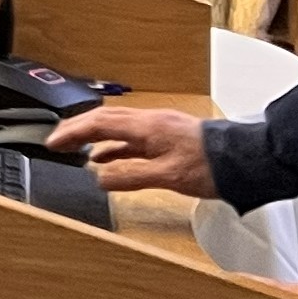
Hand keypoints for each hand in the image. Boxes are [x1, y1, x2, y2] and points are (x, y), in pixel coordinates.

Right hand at [47, 106, 214, 197]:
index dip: (72, 132)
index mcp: (147, 126)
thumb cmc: (212, 165)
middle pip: (104, 120)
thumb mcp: (167, 177)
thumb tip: (100, 178)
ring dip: (95, 137)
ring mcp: (159, 129)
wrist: (244, 160)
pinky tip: (109, 159)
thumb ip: (131, 177)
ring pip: (117, 128)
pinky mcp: (168, 138)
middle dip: (78, 129)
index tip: (53, 142)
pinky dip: (114, 147)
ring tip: (77, 150)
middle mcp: (150, 122)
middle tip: (58, 141)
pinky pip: (132, 138)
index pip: (99, 124)